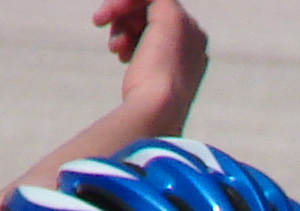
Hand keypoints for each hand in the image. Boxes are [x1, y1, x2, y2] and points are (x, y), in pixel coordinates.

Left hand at [93, 0, 208, 125]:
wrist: (157, 111)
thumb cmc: (148, 108)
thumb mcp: (146, 83)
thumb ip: (144, 64)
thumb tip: (127, 53)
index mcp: (194, 56)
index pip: (159, 30)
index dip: (135, 32)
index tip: (115, 47)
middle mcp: (195, 38)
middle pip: (152, 15)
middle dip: (126, 23)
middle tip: (111, 42)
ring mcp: (186, 25)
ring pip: (146, 4)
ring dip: (121, 19)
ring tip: (113, 46)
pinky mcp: (171, 14)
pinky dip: (120, 3)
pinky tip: (104, 18)